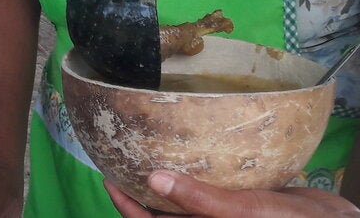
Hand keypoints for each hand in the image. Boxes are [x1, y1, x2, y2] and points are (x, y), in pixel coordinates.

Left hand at [104, 172, 359, 217]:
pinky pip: (206, 193)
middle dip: (141, 191)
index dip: (128, 209)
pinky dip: (193, 176)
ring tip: (145, 148)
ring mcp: (224, 217)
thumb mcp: (250, 213)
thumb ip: (204, 202)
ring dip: (165, 181)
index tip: (109, 178)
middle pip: (163, 215)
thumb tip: (155, 180)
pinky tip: (186, 151)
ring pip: (183, 204)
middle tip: (120, 154)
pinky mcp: (238, 206)